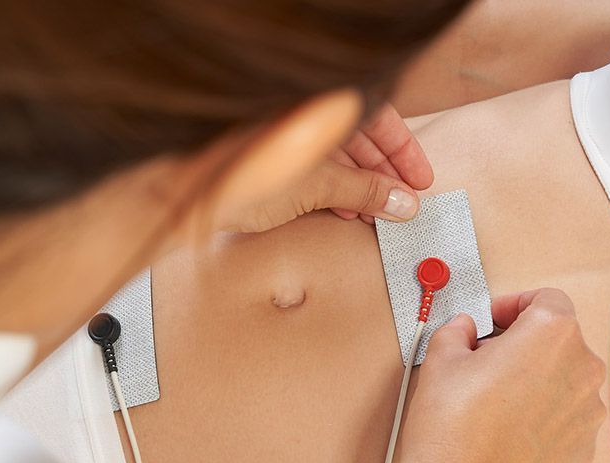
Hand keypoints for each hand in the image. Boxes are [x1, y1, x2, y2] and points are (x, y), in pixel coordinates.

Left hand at [225, 104, 432, 232]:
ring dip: (360, 186)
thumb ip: (366, 190)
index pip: (380, 116)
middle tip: (402, 206)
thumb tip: (404, 203)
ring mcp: (287, 129)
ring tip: (375, 216)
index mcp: (322, 99)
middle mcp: (306, 108)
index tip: (420, 181)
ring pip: (337, 154)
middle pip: (360, 136)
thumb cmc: (248, 171)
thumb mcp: (319, 183)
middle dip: (383, 175)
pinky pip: (314, 164)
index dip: (404, 151)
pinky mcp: (271, 152)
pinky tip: (343, 212)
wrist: (189, 187)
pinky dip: (332, 187)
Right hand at [391, 289, 605, 462]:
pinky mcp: (582, 448)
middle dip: (520, 341)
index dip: (513, 304)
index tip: (490, 320)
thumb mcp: (440, 361)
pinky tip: (502, 427)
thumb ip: (457, 331)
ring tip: (489, 397)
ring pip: (561, 377)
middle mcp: (580, 369)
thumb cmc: (452, 434)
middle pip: (557, 337)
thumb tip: (464, 331)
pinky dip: (539, 412)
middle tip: (481, 357)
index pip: (545, 298)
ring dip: (532, 377)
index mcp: (551, 335)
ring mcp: (586, 413)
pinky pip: (563, 415)